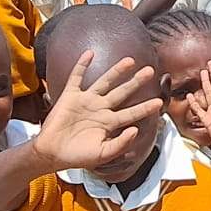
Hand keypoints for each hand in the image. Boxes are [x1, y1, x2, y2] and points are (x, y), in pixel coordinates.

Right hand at [33, 53, 164, 169]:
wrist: (51, 153)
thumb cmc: (77, 156)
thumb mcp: (102, 154)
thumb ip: (120, 144)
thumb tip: (135, 130)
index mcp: (109, 123)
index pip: (132, 113)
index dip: (145, 108)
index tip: (159, 102)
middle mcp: (100, 109)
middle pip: (122, 92)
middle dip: (136, 82)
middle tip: (150, 70)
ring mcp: (86, 101)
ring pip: (105, 81)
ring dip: (117, 71)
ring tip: (130, 60)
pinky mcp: (70, 96)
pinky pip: (77, 77)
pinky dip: (82, 65)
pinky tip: (89, 53)